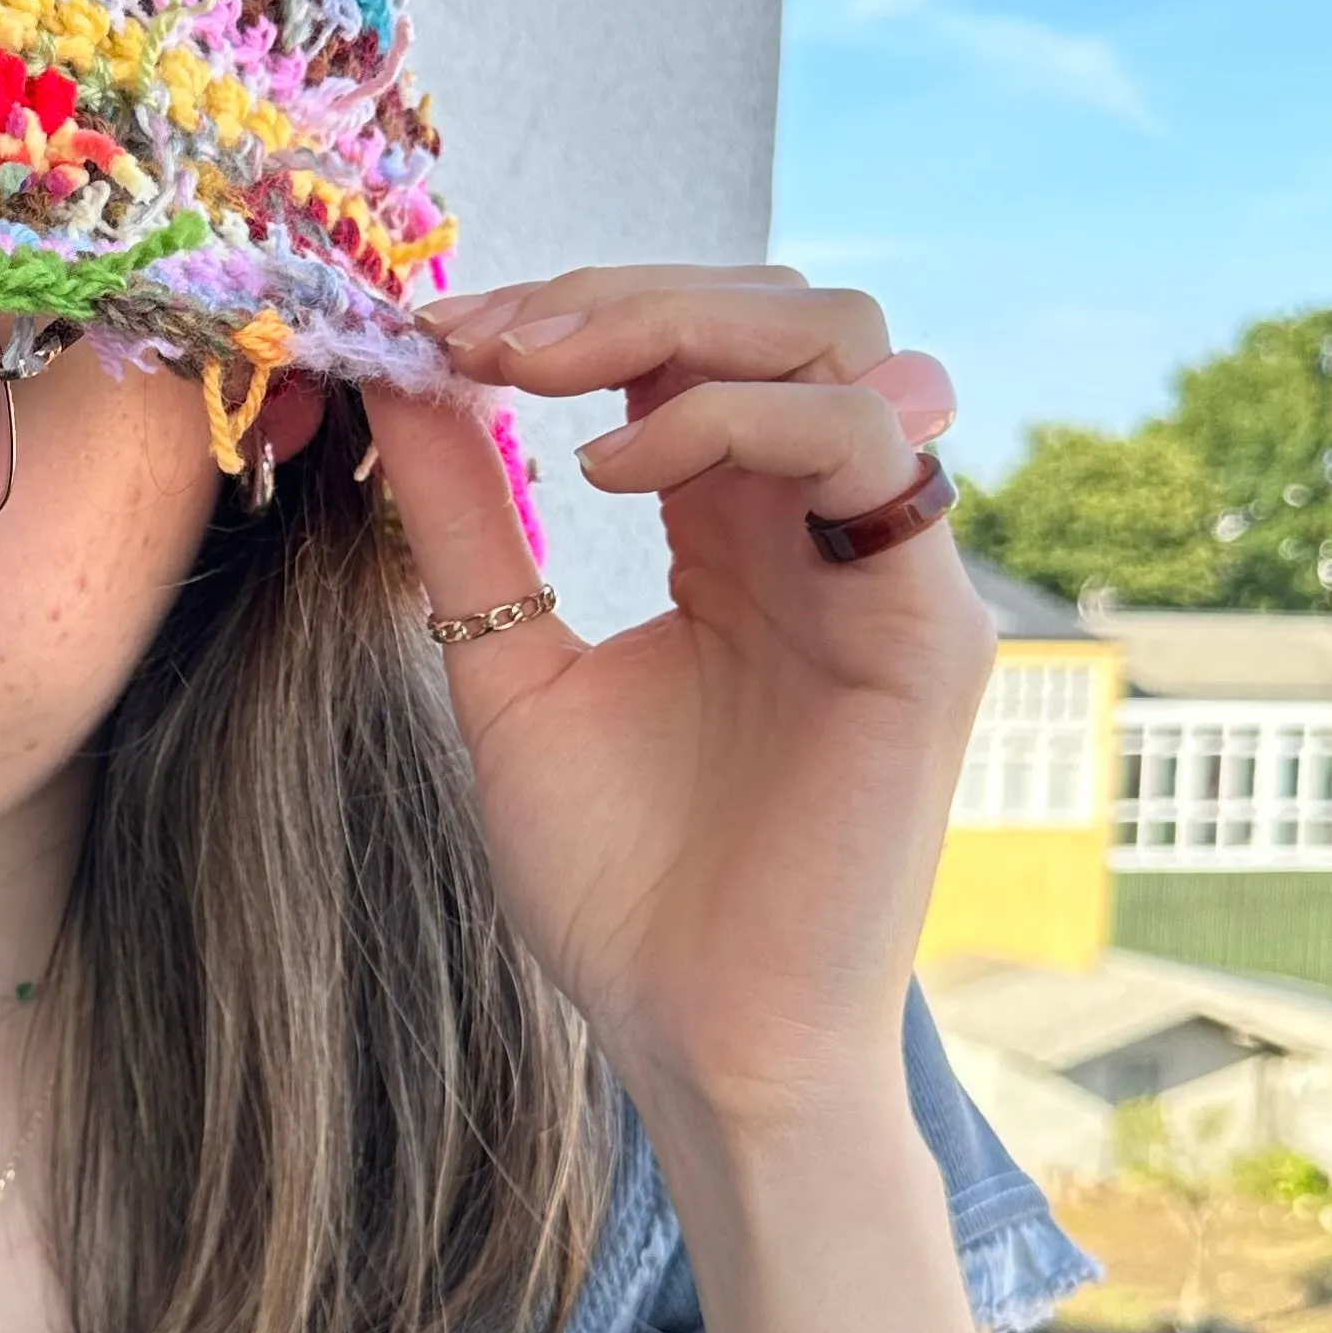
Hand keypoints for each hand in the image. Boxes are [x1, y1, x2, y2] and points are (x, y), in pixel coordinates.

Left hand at [365, 264, 994, 1138]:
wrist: (697, 1038)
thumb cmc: (622, 887)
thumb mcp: (508, 670)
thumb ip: (471, 526)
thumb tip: (405, 383)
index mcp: (733, 536)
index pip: (686, 350)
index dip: (563, 312)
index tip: (430, 329)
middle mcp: (820, 533)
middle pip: (773, 313)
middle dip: (614, 294)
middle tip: (480, 333)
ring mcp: (884, 571)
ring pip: (839, 344)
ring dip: (673, 325)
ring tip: (535, 377)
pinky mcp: (926, 628)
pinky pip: (864, 451)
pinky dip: (736, 419)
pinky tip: (614, 470)